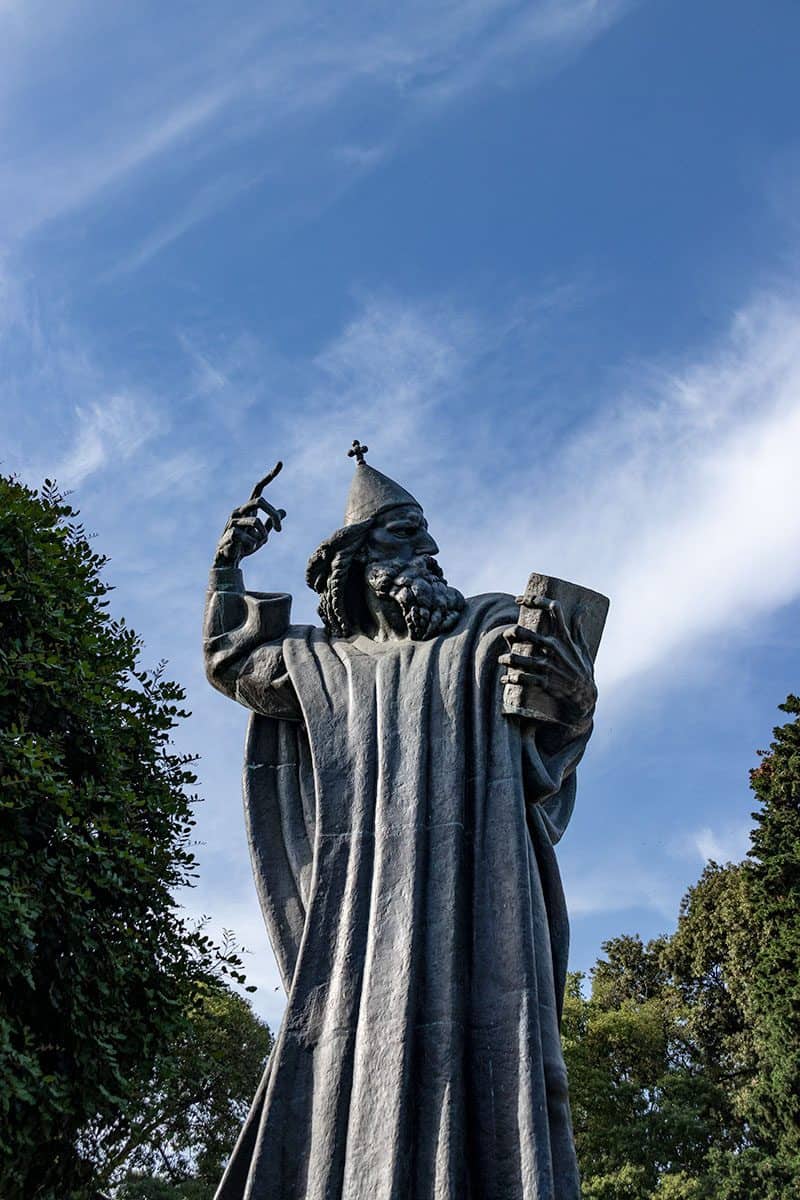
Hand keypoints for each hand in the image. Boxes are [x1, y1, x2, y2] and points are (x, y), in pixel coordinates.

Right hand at [213, 462, 285, 567]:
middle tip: (280, 530)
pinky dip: (253, 544)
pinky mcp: (229, 532)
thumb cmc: (244, 546)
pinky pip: (248, 536)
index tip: (280, 463)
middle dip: (273, 514)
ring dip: (263, 536)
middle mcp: (239, 510)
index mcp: (248, 508)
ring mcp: (232, 520)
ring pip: (256, 522)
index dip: (270, 476)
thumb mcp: (262, 534)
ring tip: (259, 544)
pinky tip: (247, 549)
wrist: (228, 560)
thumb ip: (271, 523)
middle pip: (260, 501)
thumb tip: (284, 511)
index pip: (259, 488)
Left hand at [499, 598, 596, 728]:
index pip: (553, 609)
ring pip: (515, 658)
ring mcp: (547, 665)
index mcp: (563, 637)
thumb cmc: (583, 671)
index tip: (520, 599)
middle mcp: (553, 648)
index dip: (535, 599)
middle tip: (507, 635)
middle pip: (522, 632)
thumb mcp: (583, 649)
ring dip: (505, 659)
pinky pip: (520, 678)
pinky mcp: (543, 681)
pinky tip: (505, 680)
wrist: (584, 697)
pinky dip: (509, 679)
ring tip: (502, 660)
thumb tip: (581, 611)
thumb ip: (578, 630)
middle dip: (510, 633)